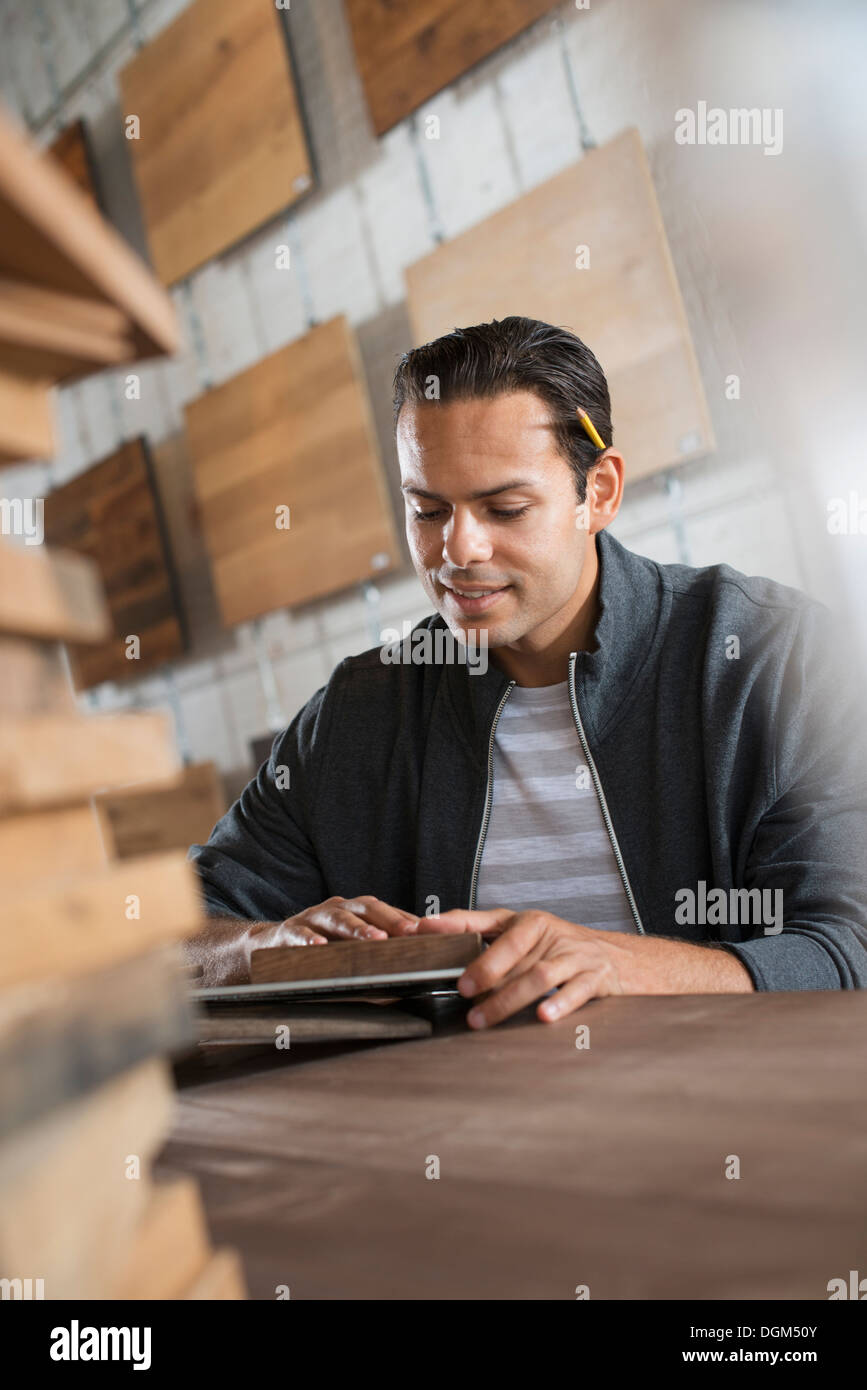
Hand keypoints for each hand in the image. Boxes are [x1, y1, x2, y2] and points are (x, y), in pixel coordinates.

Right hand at [247, 895, 419, 950]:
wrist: (272, 945)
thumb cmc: (321, 949)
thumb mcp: (350, 949)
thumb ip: (378, 957)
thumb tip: (414, 974)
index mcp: (356, 912)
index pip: (386, 911)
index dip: (406, 919)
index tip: (429, 932)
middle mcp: (337, 909)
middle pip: (366, 908)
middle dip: (390, 919)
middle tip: (410, 932)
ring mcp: (313, 917)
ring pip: (337, 917)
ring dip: (357, 927)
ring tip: (375, 939)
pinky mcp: (288, 931)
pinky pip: (299, 932)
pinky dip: (309, 938)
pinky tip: (319, 946)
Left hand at [418, 907, 624, 1026]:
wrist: (618, 958)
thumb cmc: (559, 947)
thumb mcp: (523, 934)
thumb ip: (481, 934)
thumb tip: (432, 939)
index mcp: (529, 921)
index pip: (487, 921)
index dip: (456, 924)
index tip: (427, 930)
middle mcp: (551, 934)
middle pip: (513, 953)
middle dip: (485, 972)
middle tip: (462, 991)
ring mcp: (575, 956)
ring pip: (539, 976)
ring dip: (508, 999)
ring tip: (482, 1018)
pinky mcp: (595, 978)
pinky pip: (577, 992)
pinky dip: (559, 1005)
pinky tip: (542, 1017)